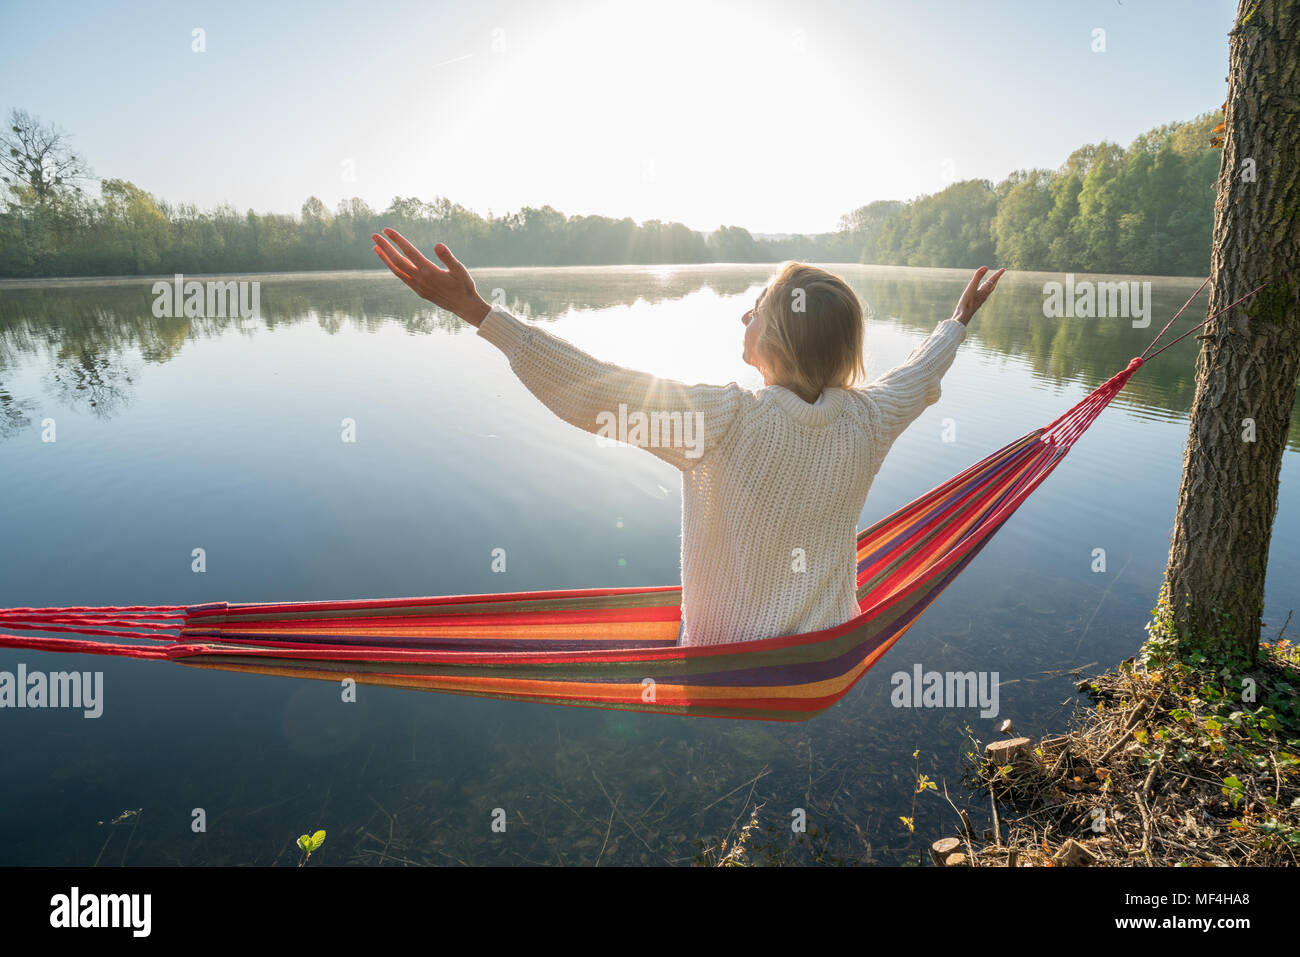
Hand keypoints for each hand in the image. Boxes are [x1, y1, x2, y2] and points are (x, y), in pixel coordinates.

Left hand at [371, 228, 490, 325]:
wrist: (464, 306)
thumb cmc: (464, 286)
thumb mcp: (460, 270)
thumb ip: (448, 257)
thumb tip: (438, 244)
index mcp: (429, 271)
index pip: (409, 251)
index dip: (397, 240)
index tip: (386, 230)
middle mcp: (420, 279)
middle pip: (397, 261)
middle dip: (385, 247)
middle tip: (374, 235)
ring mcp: (418, 287)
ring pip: (397, 270)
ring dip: (385, 258)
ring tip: (375, 247)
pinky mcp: (419, 291)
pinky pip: (402, 277)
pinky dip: (394, 268)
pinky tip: (391, 262)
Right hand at [951, 266, 1004, 324]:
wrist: (962, 317)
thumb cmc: (966, 303)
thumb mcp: (971, 288)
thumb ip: (977, 277)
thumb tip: (986, 267)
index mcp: (984, 291)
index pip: (993, 280)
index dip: (998, 274)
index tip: (1004, 269)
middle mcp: (983, 295)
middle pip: (992, 286)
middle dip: (996, 279)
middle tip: (1001, 273)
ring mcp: (979, 300)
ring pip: (988, 291)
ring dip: (991, 285)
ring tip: (992, 281)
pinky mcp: (975, 303)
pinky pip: (982, 294)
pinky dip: (984, 290)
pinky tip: (979, 291)